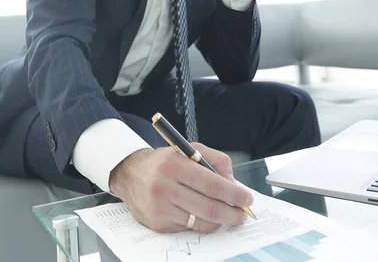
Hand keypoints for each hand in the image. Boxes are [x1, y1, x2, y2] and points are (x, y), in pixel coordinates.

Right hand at [108, 143, 253, 232]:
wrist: (131, 173)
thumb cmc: (165, 161)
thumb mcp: (190, 149)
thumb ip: (216, 160)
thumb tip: (233, 182)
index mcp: (175, 164)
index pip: (212, 183)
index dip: (234, 194)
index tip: (247, 199)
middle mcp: (165, 186)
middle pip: (209, 207)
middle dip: (232, 213)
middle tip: (243, 214)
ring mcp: (160, 207)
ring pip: (200, 221)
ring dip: (220, 221)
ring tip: (229, 216)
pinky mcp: (157, 223)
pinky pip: (188, 228)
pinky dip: (201, 223)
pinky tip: (204, 215)